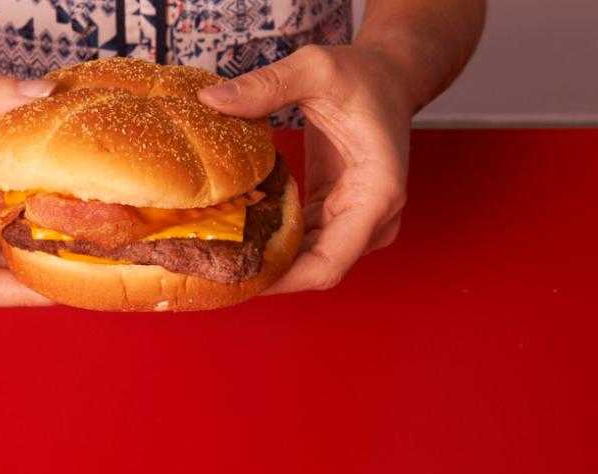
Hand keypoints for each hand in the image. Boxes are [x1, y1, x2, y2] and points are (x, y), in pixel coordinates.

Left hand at [199, 45, 412, 290]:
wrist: (388, 77)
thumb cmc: (362, 74)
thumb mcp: (316, 69)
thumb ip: (266, 86)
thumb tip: (211, 101)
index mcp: (377, 195)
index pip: (329, 263)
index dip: (281, 280)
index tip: (234, 278)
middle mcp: (374, 219)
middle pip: (316, 270)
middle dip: (266, 275)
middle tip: (209, 269)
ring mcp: (358, 222)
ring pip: (308, 262)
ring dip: (266, 262)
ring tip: (213, 258)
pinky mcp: (337, 216)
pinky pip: (304, 244)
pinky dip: (272, 245)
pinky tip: (234, 238)